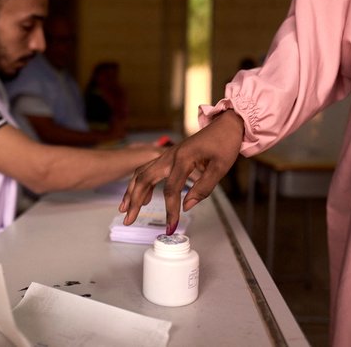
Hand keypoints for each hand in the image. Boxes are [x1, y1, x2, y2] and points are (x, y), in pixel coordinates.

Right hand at [118, 110, 244, 233]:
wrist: (225, 125)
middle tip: (128, 220)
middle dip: (134, 201)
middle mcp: (170, 156)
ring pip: (142, 173)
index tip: (170, 226)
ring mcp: (168, 155)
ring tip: (125, 208)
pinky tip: (143, 197)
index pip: (171, 190)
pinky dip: (141, 183)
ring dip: (132, 191)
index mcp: (183, 159)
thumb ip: (203, 188)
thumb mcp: (220, 167)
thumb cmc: (225, 143)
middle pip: (145, 179)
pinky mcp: (169, 156)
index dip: (170, 210)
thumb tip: (187, 206)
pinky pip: (148, 169)